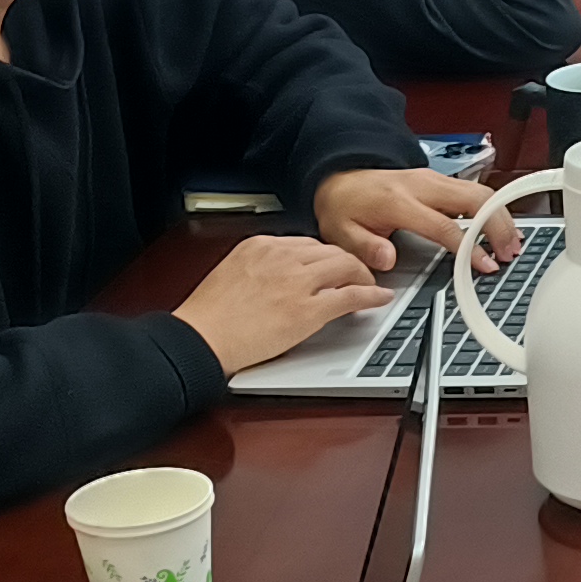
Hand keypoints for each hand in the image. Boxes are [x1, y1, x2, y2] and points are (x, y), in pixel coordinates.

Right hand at [172, 233, 394, 373]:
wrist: (200, 338)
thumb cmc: (208, 316)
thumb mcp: (232, 273)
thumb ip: (260, 267)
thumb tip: (279, 275)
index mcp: (260, 245)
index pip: (306, 243)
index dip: (324, 256)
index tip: (330, 264)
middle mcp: (281, 256)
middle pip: (330, 250)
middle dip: (347, 262)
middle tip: (356, 274)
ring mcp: (296, 282)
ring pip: (346, 266)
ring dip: (363, 275)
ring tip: (369, 285)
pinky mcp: (308, 310)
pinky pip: (351, 295)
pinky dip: (371, 295)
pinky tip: (380, 298)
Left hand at [311, 166, 514, 273]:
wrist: (342, 179)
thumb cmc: (345, 207)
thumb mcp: (339, 231)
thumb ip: (363, 247)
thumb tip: (387, 258)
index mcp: (398, 201)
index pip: (444, 225)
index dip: (468, 246)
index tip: (485, 264)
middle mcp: (421, 185)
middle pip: (474, 199)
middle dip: (498, 225)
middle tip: (509, 252)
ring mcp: (433, 179)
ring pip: (480, 191)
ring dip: (500, 216)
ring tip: (512, 242)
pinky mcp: (440, 180)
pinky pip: (474, 190)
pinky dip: (493, 208)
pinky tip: (502, 226)